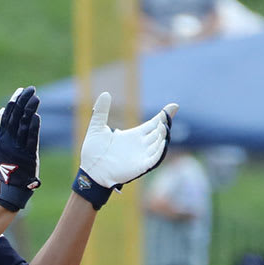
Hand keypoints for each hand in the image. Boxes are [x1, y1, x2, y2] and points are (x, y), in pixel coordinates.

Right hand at [0, 86, 41, 211]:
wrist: (12, 185)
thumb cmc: (7, 165)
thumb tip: (3, 110)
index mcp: (1, 138)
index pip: (8, 115)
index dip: (14, 102)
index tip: (20, 91)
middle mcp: (9, 141)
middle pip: (16, 117)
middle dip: (23, 101)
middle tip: (30, 90)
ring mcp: (18, 148)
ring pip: (23, 125)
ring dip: (29, 110)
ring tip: (35, 98)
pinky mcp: (29, 155)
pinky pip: (31, 139)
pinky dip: (33, 127)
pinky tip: (36, 116)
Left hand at [72, 92, 177, 208]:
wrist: (89, 171)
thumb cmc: (93, 152)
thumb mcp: (97, 127)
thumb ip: (101, 111)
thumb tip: (105, 93)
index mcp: (134, 135)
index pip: (153, 123)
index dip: (164, 115)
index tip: (174, 106)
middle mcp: (141, 145)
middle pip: (160, 132)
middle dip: (165, 124)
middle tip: (166, 117)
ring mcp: (142, 156)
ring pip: (159, 144)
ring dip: (163, 136)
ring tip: (163, 126)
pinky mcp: (140, 166)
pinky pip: (155, 158)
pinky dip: (160, 150)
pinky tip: (162, 142)